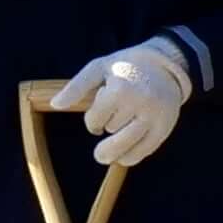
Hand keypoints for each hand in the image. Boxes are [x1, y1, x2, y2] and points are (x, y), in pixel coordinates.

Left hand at [48, 36, 194, 169]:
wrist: (166, 65)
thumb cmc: (126, 66)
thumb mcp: (99, 68)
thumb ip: (76, 86)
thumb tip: (56, 104)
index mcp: (121, 90)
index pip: (95, 120)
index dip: (92, 120)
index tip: (99, 113)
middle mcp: (140, 104)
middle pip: (111, 132)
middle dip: (105, 131)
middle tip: (100, 140)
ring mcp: (155, 116)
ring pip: (126, 147)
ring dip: (114, 150)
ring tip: (109, 152)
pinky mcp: (166, 127)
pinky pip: (144, 151)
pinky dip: (131, 157)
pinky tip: (124, 156)